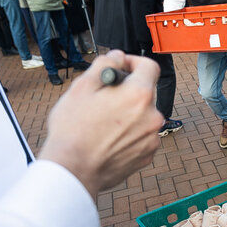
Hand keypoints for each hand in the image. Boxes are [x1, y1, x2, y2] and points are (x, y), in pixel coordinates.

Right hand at [39, 50, 162, 196]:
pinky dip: (130, 134)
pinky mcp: (147, 155)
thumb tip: (117, 57)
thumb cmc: (74, 130)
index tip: (120, 68)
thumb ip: (105, 65)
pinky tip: (108, 139)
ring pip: (143, 116)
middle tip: (103, 99)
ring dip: (128, 114)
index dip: (133, 62)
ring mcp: (152, 138)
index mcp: (139, 95)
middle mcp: (152, 116)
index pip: (149, 66)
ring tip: (102, 123)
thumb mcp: (82, 87)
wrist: (74, 170)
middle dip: (127, 91)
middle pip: (145, 93)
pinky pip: (142, 137)